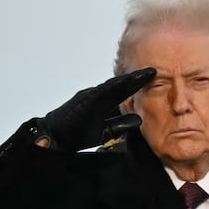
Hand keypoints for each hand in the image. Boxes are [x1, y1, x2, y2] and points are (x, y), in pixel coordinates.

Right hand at [36, 68, 155, 151]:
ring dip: (128, 80)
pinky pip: (100, 93)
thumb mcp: (105, 130)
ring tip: (143, 74)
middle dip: (136, 78)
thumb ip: (121, 124)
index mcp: (102, 101)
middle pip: (119, 85)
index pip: (123, 91)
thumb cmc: (77, 132)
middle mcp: (96, 95)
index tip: (153, 78)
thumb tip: (139, 120)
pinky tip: (124, 84)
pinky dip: (112, 88)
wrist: (55, 137)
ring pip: (111, 86)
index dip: (138, 84)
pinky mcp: (83, 102)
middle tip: (153, 70)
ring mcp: (89, 97)